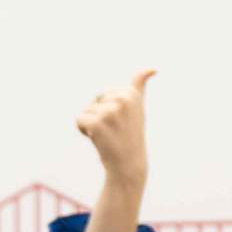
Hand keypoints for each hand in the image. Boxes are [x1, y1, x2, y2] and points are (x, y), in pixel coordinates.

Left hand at [76, 69, 154, 185]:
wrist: (128, 163)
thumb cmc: (131, 133)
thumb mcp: (137, 106)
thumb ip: (139, 85)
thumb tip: (152, 68)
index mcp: (131, 93)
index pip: (104, 94)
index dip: (108, 108)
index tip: (122, 121)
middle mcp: (122, 99)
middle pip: (94, 101)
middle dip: (98, 115)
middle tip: (114, 129)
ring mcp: (110, 111)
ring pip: (86, 111)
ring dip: (92, 124)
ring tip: (108, 135)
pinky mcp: (97, 123)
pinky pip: (79, 120)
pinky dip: (84, 131)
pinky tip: (98, 139)